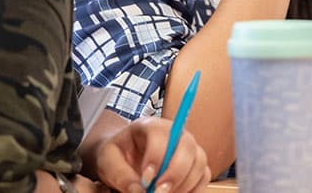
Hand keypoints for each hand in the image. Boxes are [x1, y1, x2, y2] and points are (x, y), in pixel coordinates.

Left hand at [93, 116, 210, 192]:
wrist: (124, 158)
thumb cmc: (117, 156)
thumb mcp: (108, 163)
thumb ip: (121, 175)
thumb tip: (139, 191)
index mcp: (150, 126)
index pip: (161, 134)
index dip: (157, 156)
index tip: (145, 179)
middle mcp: (174, 132)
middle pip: (187, 146)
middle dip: (175, 172)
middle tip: (159, 192)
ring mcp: (187, 147)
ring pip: (199, 161)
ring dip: (185, 183)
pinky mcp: (194, 163)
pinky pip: (204, 175)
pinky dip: (194, 189)